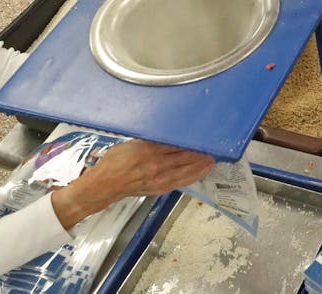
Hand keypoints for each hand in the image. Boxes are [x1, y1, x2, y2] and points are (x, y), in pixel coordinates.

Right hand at [52, 140, 214, 229]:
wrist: (106, 184)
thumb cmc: (115, 161)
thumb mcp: (131, 143)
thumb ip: (150, 139)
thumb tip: (168, 133)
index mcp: (148, 150)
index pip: (175, 143)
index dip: (191, 138)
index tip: (203, 132)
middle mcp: (156, 165)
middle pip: (185, 156)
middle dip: (201, 150)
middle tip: (215, 143)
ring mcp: (159, 179)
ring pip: (187, 169)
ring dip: (202, 163)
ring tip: (214, 156)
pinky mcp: (160, 188)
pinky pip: (182, 181)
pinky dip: (195, 175)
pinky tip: (204, 170)